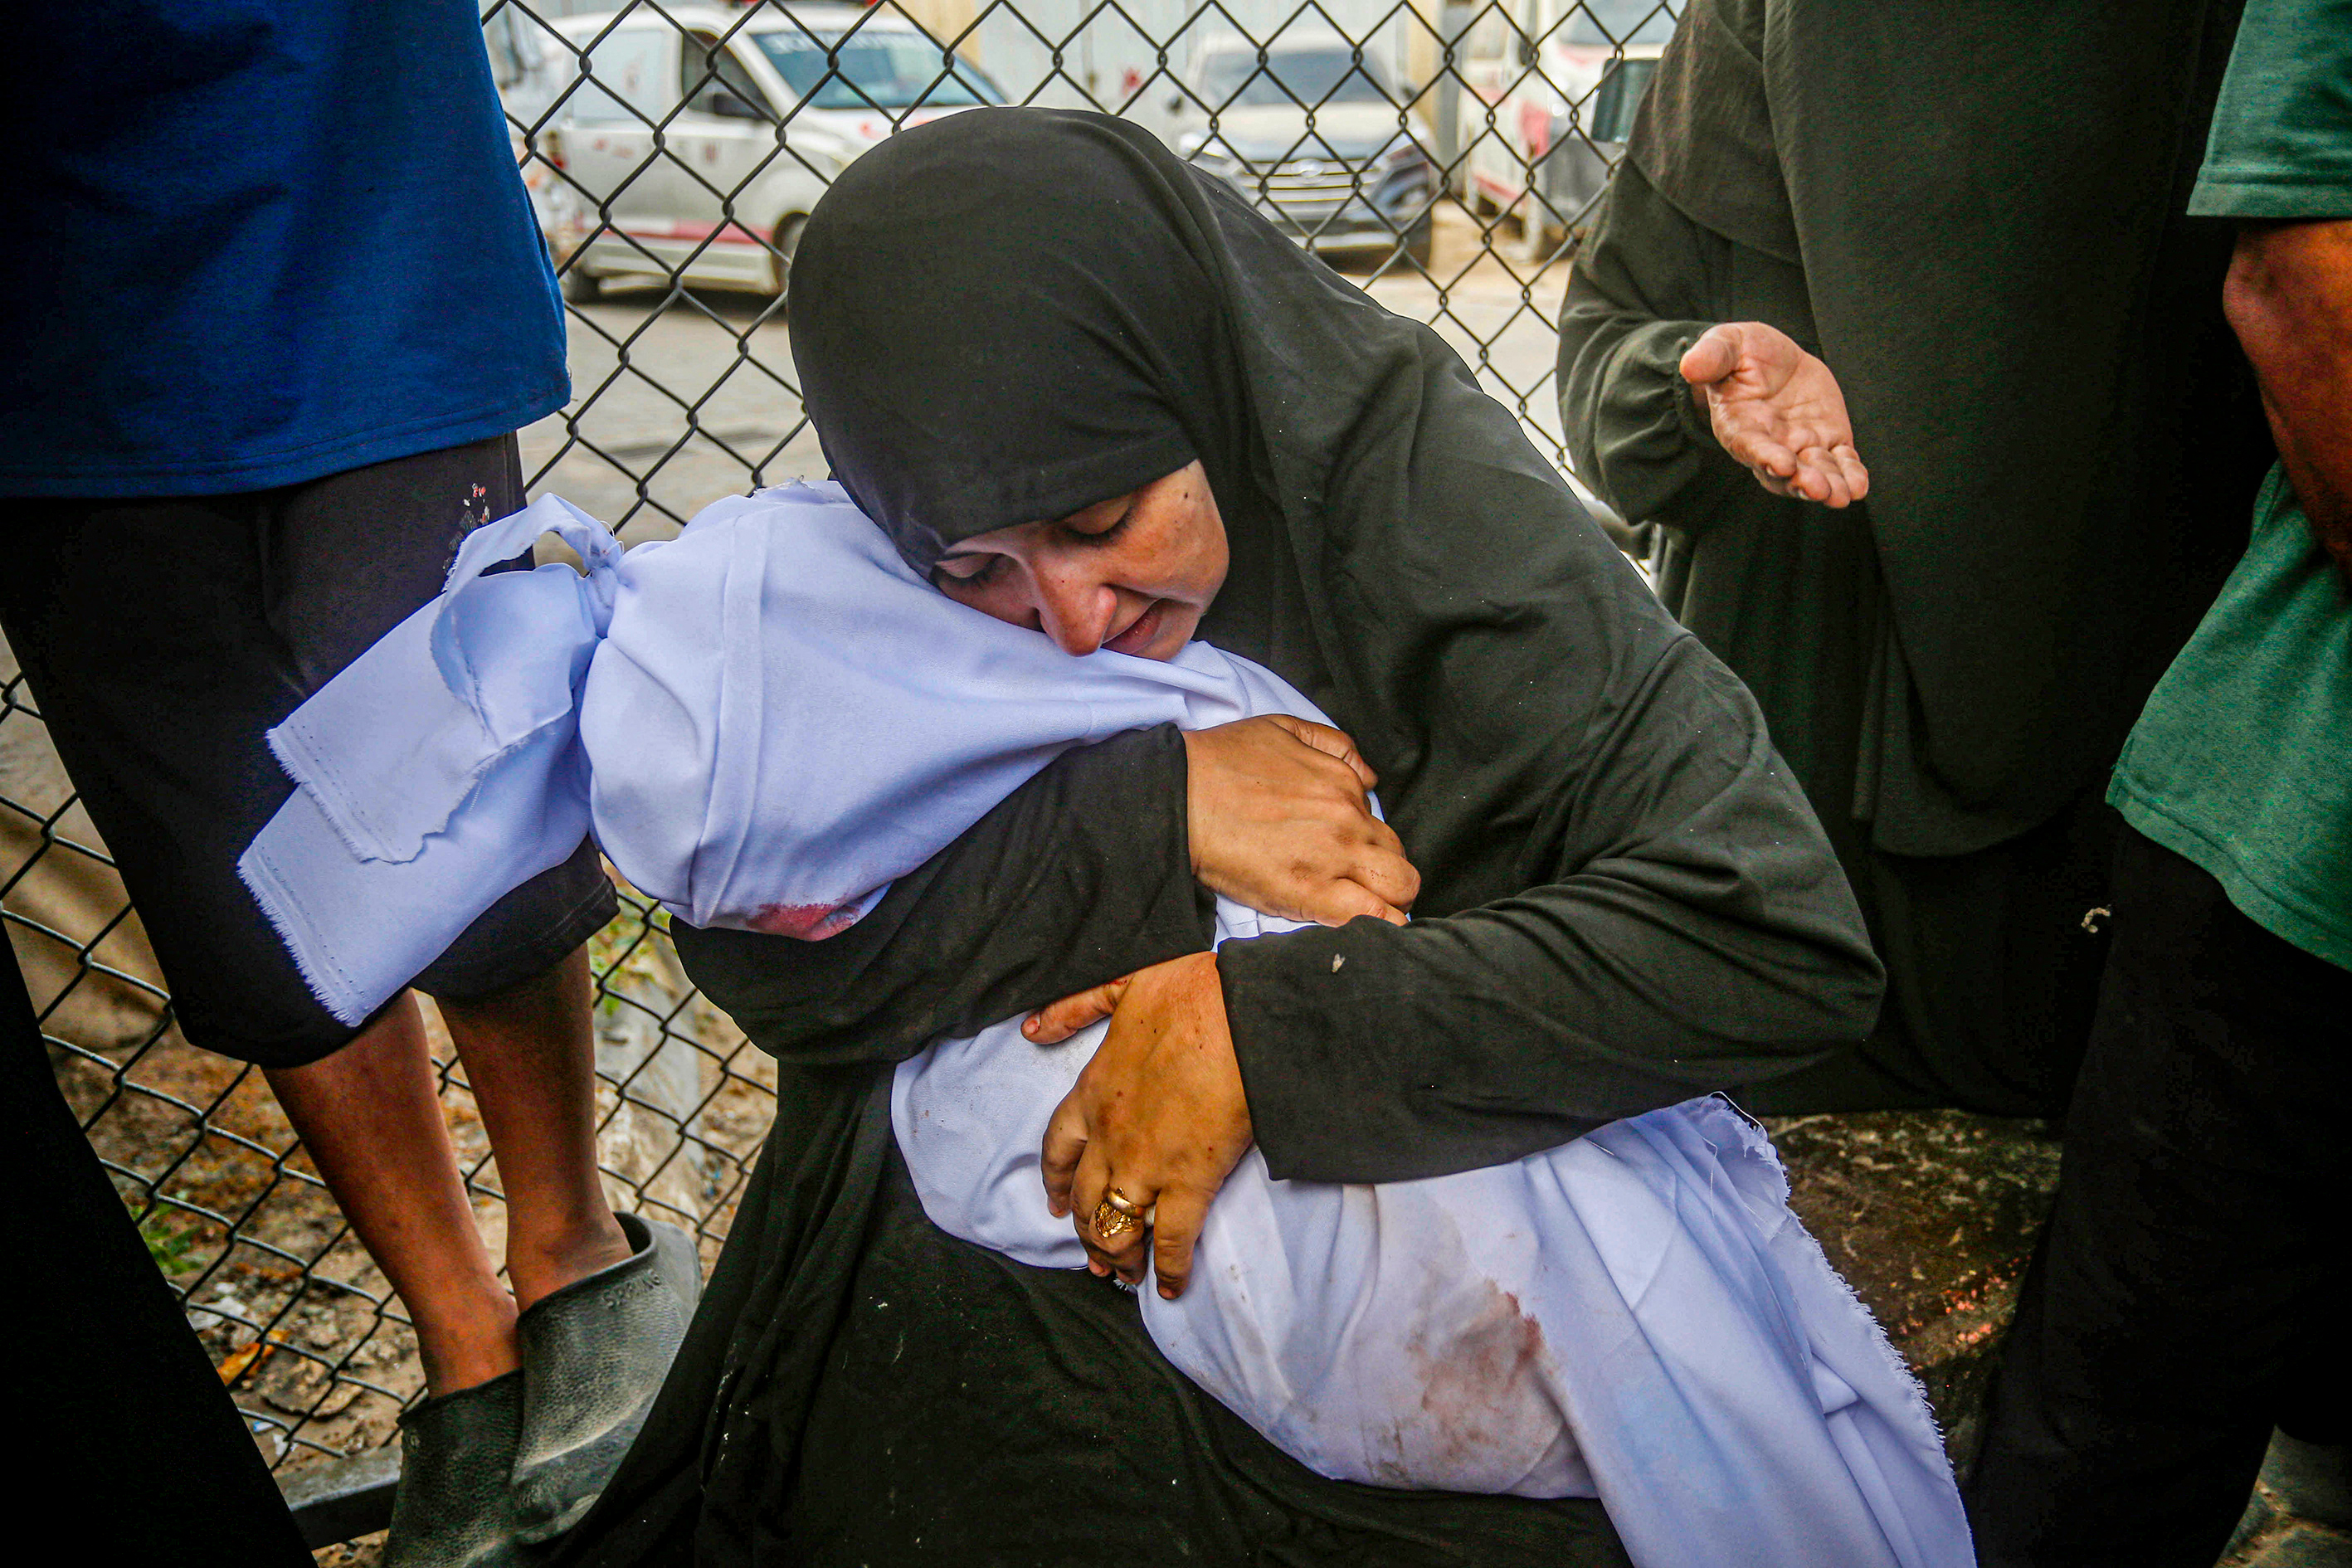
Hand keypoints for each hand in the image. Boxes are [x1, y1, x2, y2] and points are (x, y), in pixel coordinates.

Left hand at [1039, 952, 1249, 1298]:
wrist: (1241, 1014)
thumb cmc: (1189, 994)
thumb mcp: (1119, 986)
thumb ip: (1073, 1008)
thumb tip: (1032, 1027)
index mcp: (1092, 1093)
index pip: (1058, 1150)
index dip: (1055, 1181)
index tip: (1056, 1203)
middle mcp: (1110, 1137)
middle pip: (1084, 1199)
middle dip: (1086, 1230)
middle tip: (1094, 1253)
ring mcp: (1146, 1163)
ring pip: (1116, 1225)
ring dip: (1116, 1255)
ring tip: (1122, 1275)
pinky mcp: (1190, 1181)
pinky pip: (1172, 1239)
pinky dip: (1170, 1269)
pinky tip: (1171, 1287)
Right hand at [1182, 715, 1418, 926]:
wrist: (1180, 796)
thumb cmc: (1221, 762)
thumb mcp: (1283, 728)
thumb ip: (1334, 745)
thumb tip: (1370, 777)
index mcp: (1343, 784)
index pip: (1380, 824)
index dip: (1367, 844)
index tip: (1348, 858)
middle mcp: (1348, 821)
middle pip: (1398, 860)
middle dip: (1388, 876)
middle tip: (1361, 889)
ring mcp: (1334, 859)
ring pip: (1399, 890)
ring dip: (1392, 902)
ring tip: (1368, 912)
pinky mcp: (1311, 895)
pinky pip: (1373, 918)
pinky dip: (1382, 926)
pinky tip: (1372, 931)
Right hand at [1680, 322, 1869, 507]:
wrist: (1770, 357)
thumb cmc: (1740, 354)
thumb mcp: (1726, 345)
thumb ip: (1712, 356)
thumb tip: (1689, 365)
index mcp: (1739, 425)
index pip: (1750, 446)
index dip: (1765, 456)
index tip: (1781, 464)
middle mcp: (1769, 444)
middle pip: (1784, 472)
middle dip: (1801, 482)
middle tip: (1817, 489)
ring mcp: (1800, 445)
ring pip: (1814, 473)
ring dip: (1828, 486)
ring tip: (1841, 495)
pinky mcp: (1827, 440)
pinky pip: (1840, 462)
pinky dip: (1850, 475)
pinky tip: (1858, 486)